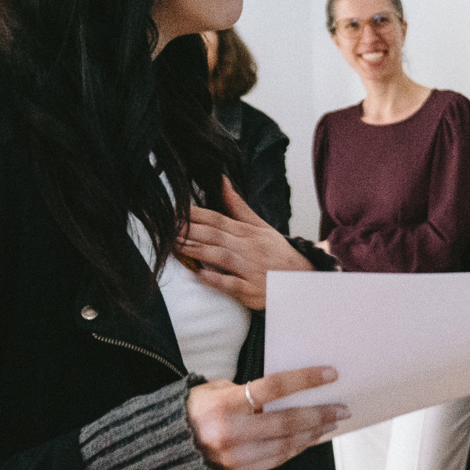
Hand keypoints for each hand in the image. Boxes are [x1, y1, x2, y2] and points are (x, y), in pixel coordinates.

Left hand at [177, 178, 311, 311]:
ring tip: (176, 247)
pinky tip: (200, 275)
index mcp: (248, 232)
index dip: (195, 215)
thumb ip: (238, 206)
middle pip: (216, 236)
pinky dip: (217, 279)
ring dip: (198, 251)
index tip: (175, 211)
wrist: (302, 280)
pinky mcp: (250, 289)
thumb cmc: (277, 253)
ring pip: (221, 257)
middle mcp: (248, 248)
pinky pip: (232, 284)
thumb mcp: (261, 226)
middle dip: (191, 231)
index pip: (218, 219)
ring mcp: (249, 269)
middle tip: (167, 228)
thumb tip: (222, 180)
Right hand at [188, 366, 344, 469]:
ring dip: (313, 433)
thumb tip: (283, 393)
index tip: (330, 374)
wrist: (162, 451)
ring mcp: (235, 457)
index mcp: (224, 405)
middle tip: (342, 407)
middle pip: (287, 422)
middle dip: (319, 414)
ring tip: (331, 423)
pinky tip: (310, 438)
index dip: (305, 380)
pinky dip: (297, 448)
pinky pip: (277, 460)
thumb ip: (245, 391)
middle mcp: (231, 433)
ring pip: (286, 445)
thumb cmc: (191, 412)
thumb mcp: (212, 390)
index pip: (273, 388)